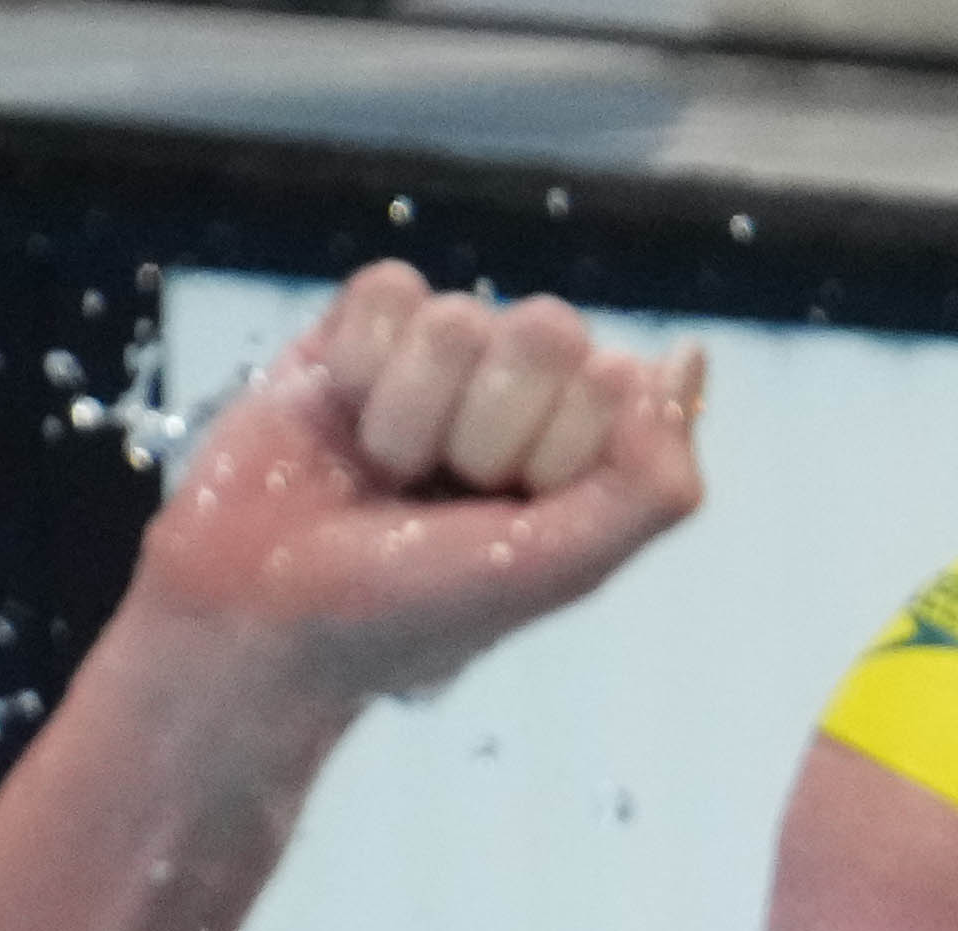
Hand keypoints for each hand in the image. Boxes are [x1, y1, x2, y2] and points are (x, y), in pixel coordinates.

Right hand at [133, 260, 705, 705]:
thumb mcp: (561, 564)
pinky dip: (358, 367)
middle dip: (488, 427)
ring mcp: (445, 358)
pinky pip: (387, 289)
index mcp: (592, 445)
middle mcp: (528, 392)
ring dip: (411, 413)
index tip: (509, 518)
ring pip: (460, 317)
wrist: (267, 614)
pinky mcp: (360, 330)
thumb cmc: (420, 605)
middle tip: (445, 494)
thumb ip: (653, 482)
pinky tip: (342, 421)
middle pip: (550, 331)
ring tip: (387, 473)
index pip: (616, 381)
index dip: (555, 455)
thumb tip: (690, 354)